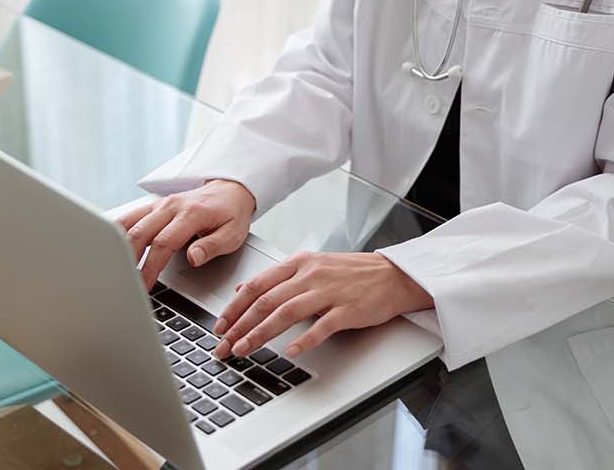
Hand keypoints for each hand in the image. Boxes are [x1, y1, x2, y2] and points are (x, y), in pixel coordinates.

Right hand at [117, 179, 256, 289]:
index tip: (145, 285)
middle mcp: (172, 207)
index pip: (164, 242)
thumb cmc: (231, 214)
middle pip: (141, 232)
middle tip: (126, 283)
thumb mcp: (233, 234)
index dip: (151, 266)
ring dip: (118, 245)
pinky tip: (108, 246)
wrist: (230, 190)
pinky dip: (116, 231)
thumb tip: (193, 258)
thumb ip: (212, 246)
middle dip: (129, 260)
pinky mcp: (153, 207)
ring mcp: (160, 205)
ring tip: (113, 268)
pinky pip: (130, 216)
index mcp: (191, 214)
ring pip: (130, 222)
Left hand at [213, 251, 432, 359]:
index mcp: (300, 262)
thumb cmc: (353, 273)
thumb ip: (278, 277)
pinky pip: (322, 326)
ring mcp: (330, 291)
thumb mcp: (312, 265)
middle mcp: (311, 274)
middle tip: (223, 345)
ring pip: (287, 312)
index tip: (219, 326)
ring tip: (244, 349)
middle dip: (239, 325)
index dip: (234, 306)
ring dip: (260, 333)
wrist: (393, 275)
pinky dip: (304, 340)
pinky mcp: (348, 309)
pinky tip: (291, 352)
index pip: (258, 284)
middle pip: (266, 300)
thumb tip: (244, 288)